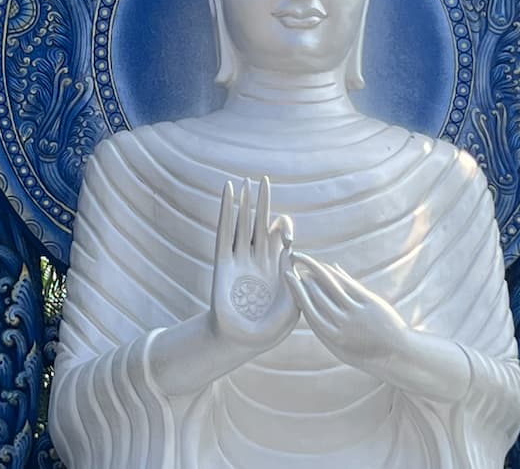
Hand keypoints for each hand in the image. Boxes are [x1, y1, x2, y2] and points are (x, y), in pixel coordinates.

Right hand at [208, 177, 297, 353]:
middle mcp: (258, 258)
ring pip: (242, 223)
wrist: (241, 341)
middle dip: (263, 202)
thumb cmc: (270, 328)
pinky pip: (224, 231)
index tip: (286, 239)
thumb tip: (293, 253)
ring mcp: (240, 258)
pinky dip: (226, 211)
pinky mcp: (223, 261)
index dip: (284, 228)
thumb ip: (296, 279)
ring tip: (243, 181)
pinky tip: (227, 194)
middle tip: (265, 179)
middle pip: (260, 222)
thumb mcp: (294, 304)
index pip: (279, 236)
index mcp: (276, 267)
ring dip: (243, 203)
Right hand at [286, 253, 409, 374]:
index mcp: (332, 337)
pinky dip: (337, 274)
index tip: (289, 280)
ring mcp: (355, 313)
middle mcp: (341, 325)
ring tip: (306, 261)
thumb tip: (308, 311)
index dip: (297, 292)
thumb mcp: (341, 348)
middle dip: (303, 279)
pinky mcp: (369, 303)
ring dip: (316, 271)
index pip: (308, 310)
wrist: (396, 354)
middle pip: (316, 296)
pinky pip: (348, 284)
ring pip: (330, 287)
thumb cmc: (366, 353)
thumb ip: (324, 331)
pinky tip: (329, 266)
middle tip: (295, 266)